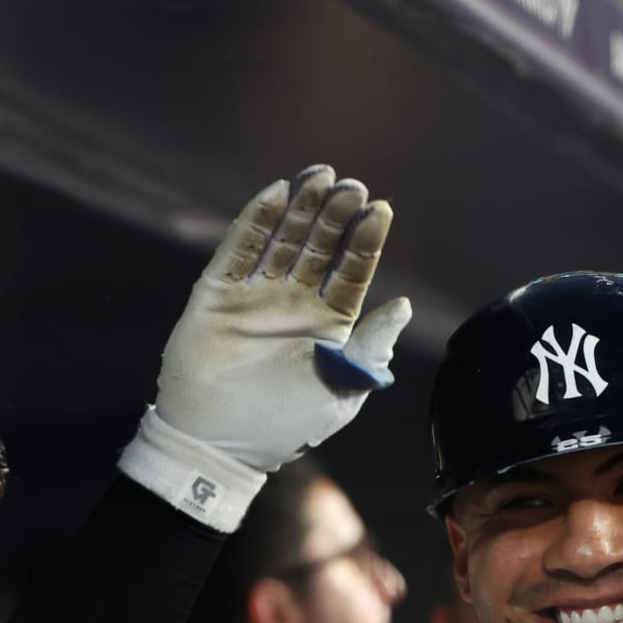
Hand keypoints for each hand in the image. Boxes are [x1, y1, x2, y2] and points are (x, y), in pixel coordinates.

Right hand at [156, 164, 409, 470]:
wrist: (220, 446)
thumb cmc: (286, 426)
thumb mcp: (340, 389)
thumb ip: (371, 348)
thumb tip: (404, 305)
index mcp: (329, 324)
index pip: (353, 271)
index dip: (366, 241)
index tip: (380, 210)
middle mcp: (295, 303)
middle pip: (320, 247)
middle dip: (335, 215)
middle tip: (352, 186)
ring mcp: (256, 295)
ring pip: (283, 240)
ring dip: (301, 209)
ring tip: (319, 177)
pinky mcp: (218, 293)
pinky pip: (239, 249)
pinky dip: (256, 221)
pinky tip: (277, 193)